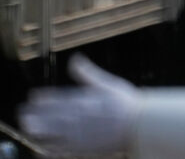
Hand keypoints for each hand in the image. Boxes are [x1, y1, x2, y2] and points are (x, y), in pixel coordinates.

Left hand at [22, 55, 141, 158]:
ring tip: (27, 128)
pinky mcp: (81, 147)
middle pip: (49, 116)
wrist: (139, 124)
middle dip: (34, 115)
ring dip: (37, 130)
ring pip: (51, 132)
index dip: (43, 98)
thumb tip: (74, 59)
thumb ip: (87, 73)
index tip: (33, 97)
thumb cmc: (125, 103)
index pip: (57, 98)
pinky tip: (41, 148)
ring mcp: (77, 133)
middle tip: (21, 114)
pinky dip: (49, 149)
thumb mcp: (107, 83)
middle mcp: (77, 117)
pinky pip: (60, 149)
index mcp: (83, 100)